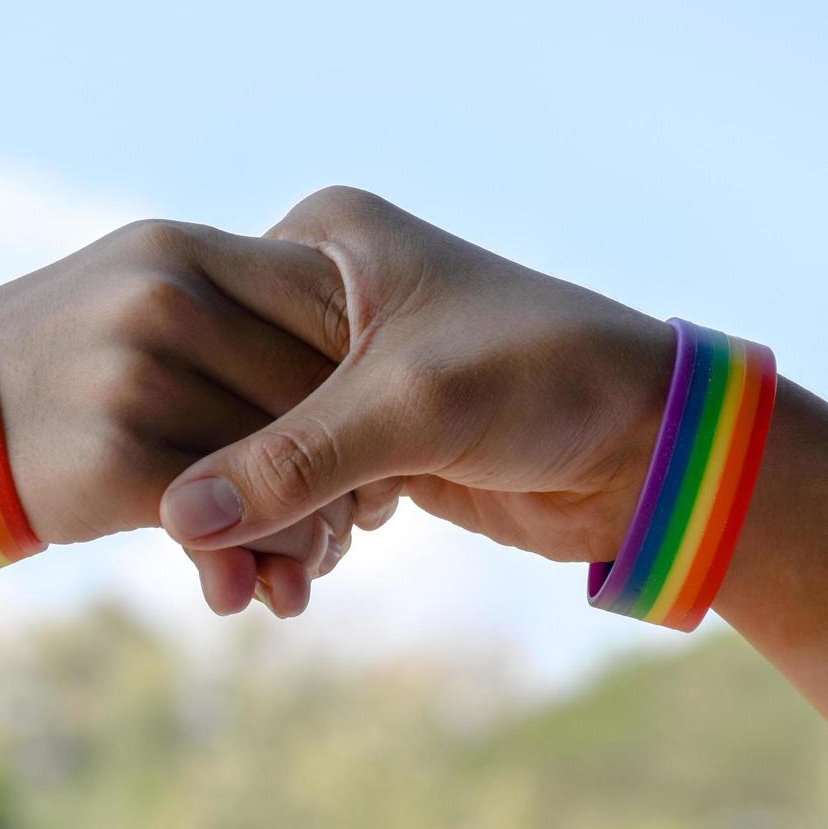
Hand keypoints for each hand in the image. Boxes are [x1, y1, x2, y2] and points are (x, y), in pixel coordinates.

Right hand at [0, 218, 391, 613]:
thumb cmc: (42, 378)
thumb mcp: (127, 303)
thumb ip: (225, 318)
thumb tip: (339, 374)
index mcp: (183, 250)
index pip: (328, 299)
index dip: (366, 380)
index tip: (370, 444)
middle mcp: (166, 294)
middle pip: (320, 385)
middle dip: (349, 470)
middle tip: (353, 530)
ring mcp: (137, 370)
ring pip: (286, 457)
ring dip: (309, 533)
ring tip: (303, 574)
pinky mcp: (111, 453)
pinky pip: (231, 513)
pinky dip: (254, 562)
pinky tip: (241, 592)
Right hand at [161, 186, 674, 594]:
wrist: (649, 440)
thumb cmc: (545, 378)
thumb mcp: (410, 407)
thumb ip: (291, 461)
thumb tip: (178, 518)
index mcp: (324, 242)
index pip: (212, 328)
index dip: (197, 423)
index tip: (178, 509)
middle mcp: (325, 294)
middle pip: (230, 398)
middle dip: (233, 492)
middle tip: (229, 575)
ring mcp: (346, 369)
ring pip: (262, 450)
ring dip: (269, 523)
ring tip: (278, 586)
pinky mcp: (370, 432)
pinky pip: (302, 484)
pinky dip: (301, 532)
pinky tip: (307, 573)